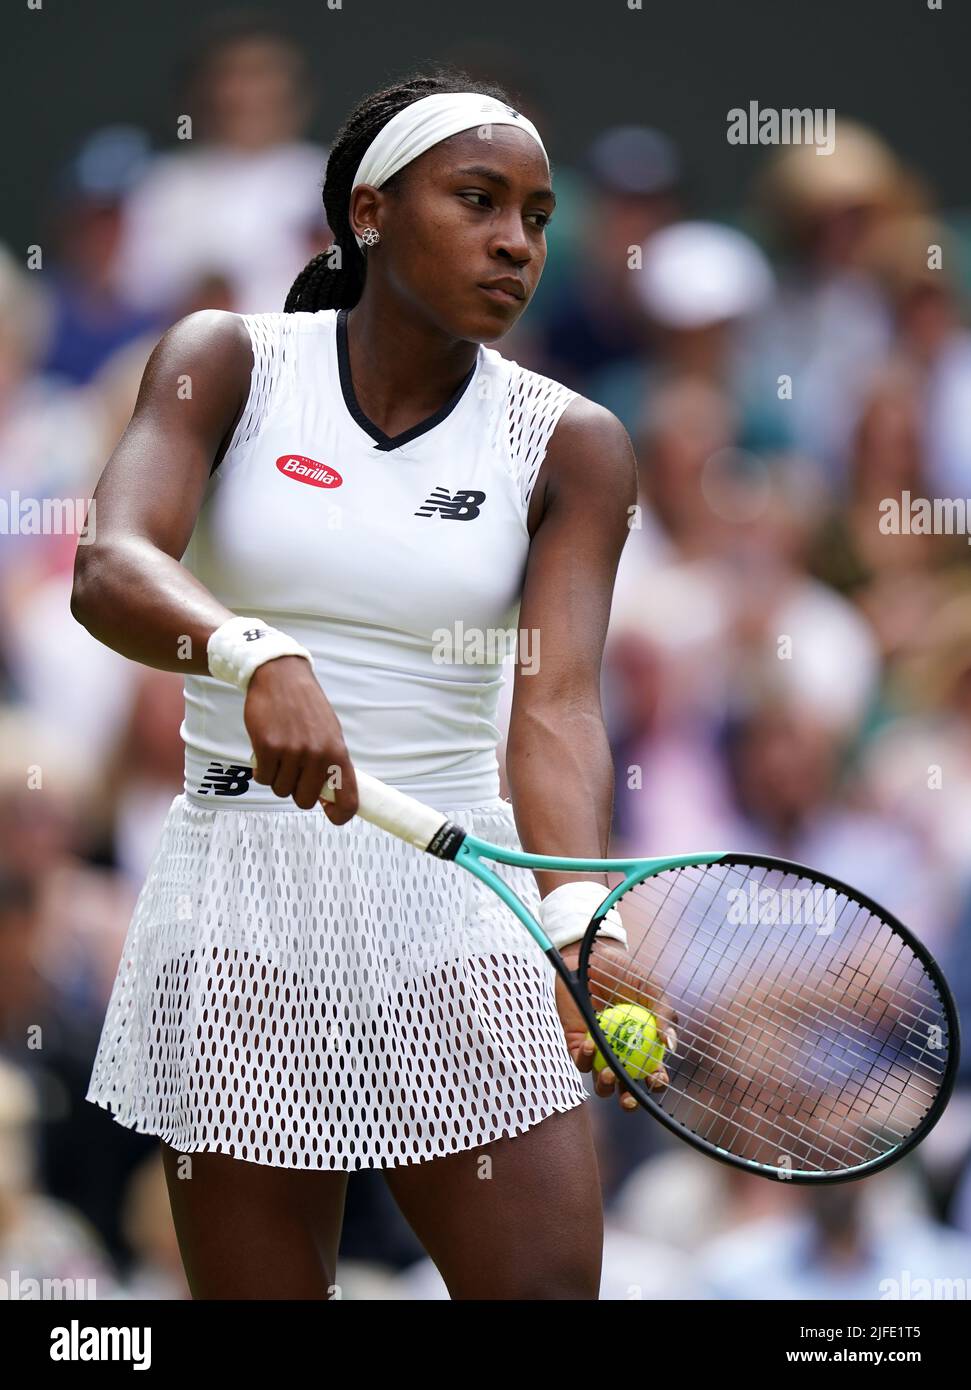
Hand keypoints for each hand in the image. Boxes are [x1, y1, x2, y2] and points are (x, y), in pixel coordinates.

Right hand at [243, 656, 358, 820]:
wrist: (281, 677)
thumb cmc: (306, 707)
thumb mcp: (330, 733)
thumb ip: (331, 764)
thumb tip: (331, 799)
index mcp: (338, 753)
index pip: (348, 799)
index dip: (340, 815)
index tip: (331, 815)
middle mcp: (318, 755)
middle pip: (305, 800)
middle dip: (297, 790)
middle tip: (293, 771)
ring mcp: (292, 752)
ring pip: (282, 790)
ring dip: (277, 778)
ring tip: (280, 754)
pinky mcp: (268, 747)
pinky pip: (263, 778)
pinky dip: (262, 769)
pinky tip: (266, 752)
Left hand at [556, 941, 677, 1112]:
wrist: (591, 957)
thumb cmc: (625, 972)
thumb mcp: (650, 989)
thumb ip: (664, 1014)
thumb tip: (671, 1045)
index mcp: (644, 1045)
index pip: (653, 1073)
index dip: (657, 1083)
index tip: (657, 1078)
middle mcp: (622, 1054)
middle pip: (627, 1088)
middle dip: (629, 1101)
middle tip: (628, 1097)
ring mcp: (599, 1052)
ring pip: (602, 1083)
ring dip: (606, 1086)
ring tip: (609, 1072)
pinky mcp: (577, 1044)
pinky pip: (582, 1061)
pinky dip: (586, 1059)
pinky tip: (592, 1045)